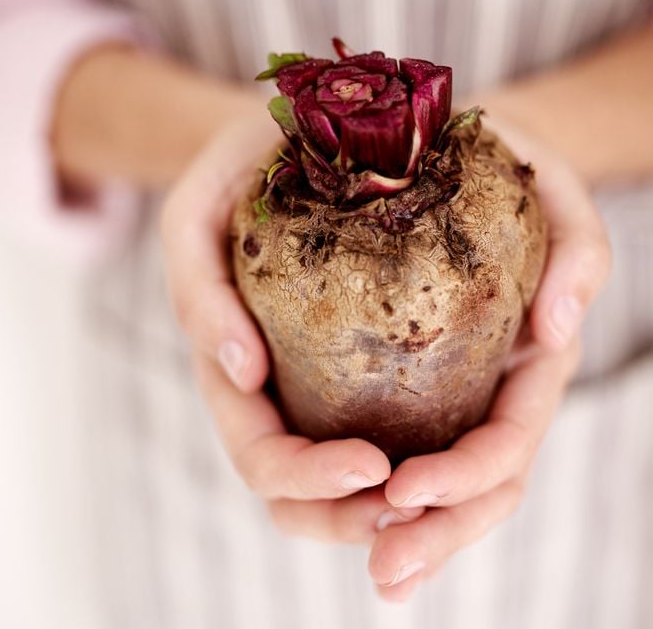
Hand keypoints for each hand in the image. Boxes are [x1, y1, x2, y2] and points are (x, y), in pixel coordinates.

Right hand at [160, 115, 423, 537]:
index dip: (310, 480)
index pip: (264, 458)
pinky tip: (457, 460)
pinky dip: (421, 467)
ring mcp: (320, 385)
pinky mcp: (368, 363)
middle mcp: (278, 394)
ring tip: (442, 497)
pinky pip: (391, 435)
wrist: (291, 135)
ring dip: (392, 508)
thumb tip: (244, 375)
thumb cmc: (235, 172)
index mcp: (234, 371)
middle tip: (416, 506)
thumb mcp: (195, 211)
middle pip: (304, 500)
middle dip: (354, 518)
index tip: (371, 465)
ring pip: (349, 487)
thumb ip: (196, 288)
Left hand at [363, 118, 610, 599]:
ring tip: (373, 574)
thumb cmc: (494, 157)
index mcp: (524, 354)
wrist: (426, 142)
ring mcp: (437, 393)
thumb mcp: (549, 176)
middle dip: (437, 537)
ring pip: (428, 492)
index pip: (508, 439)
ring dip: (397, 539)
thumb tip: (560, 331)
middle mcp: (483, 387)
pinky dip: (356, 501)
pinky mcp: (380, 382)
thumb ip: (580, 244)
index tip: (405, 487)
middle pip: (474, 490)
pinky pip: (375, 454)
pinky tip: (340, 523)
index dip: (467, 476)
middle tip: (386, 573)